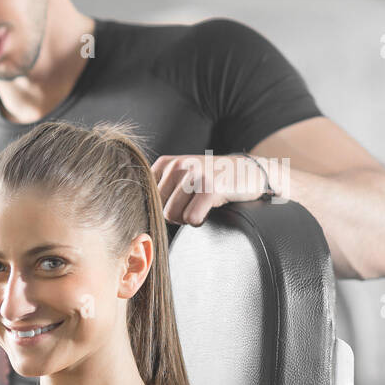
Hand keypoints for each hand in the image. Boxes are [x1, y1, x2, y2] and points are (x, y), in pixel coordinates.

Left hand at [152, 153, 271, 226]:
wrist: (250, 171)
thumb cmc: (211, 179)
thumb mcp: (183, 175)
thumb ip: (160, 188)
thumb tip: (135, 213)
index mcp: (166, 163)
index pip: (148, 200)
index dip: (164, 208)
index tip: (181, 201)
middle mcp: (178, 165)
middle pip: (161, 210)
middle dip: (177, 215)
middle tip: (194, 204)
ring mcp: (194, 175)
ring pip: (174, 216)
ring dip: (189, 218)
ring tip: (202, 205)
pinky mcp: (210, 188)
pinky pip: (192, 219)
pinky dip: (201, 221)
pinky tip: (211, 208)